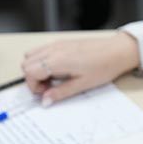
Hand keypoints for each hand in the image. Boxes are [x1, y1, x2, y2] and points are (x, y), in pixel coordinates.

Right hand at [21, 33, 139, 104]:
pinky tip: (57, 70)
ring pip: (31, 56)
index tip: (45, 94)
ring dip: (36, 69)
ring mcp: (56, 44)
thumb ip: (60, 93)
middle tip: (48, 88)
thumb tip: (45, 101)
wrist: (116, 52)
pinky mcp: (61, 43)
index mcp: (58, 60)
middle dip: (32, 78)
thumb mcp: (82, 85)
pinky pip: (41, 51)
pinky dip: (42, 62)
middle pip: (26, 63)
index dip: (33, 86)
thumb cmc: (103, 67)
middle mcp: (54, 50)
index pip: (30, 72)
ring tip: (52, 79)